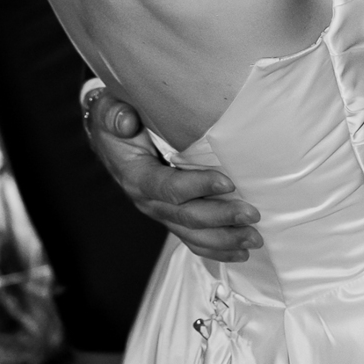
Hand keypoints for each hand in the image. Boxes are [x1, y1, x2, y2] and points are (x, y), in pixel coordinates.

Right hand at [83, 88, 261, 261]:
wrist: (109, 137)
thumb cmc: (114, 120)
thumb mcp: (109, 111)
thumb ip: (114, 115)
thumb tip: (126, 121)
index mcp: (136, 177)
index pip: (169, 187)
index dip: (198, 187)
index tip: (228, 182)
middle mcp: (149, 201)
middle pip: (187, 217)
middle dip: (222, 218)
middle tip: (252, 214)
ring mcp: (161, 212)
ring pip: (193, 234)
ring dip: (225, 239)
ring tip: (254, 239)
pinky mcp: (171, 215)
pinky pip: (193, 239)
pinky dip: (216, 249)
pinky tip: (239, 252)